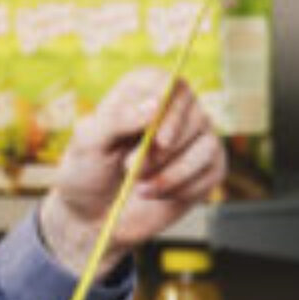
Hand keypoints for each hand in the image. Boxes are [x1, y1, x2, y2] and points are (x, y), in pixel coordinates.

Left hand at [38, 70, 223, 274]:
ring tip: (138, 187)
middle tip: (131, 169)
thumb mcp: (89, 142)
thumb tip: (156, 104)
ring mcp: (195, 136)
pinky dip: (181, 189)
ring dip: (171, 173)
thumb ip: (118, 119)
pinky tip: (154, 194)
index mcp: (143, 88)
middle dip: (164, 152)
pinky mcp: (207, 166)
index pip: (174, 86)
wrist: (94, 213)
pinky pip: (211, 172)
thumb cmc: (87, 170)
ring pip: (206, 146)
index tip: (159, 140)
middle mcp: (175, 107)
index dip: (171, 111)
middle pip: (195, 115)